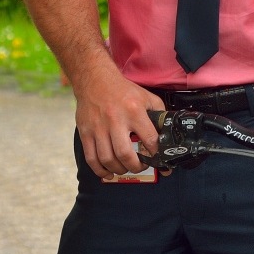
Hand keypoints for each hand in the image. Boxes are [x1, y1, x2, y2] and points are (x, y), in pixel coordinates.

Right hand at [71, 65, 164, 179]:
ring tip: (126, 168)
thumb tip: (167, 131)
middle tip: (141, 166)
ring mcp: (98, 128)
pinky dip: (100, 170)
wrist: (95, 80)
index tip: (159, 159)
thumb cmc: (122, 90)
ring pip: (108, 159)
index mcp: (134, 111)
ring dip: (119, 170)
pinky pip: (91, 158)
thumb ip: (158, 113)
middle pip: (125, 154)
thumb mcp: (146, 97)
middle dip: (136, 167)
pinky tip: (108, 173)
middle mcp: (116, 121)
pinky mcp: (85, 133)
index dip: (156, 153)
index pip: (149, 139)